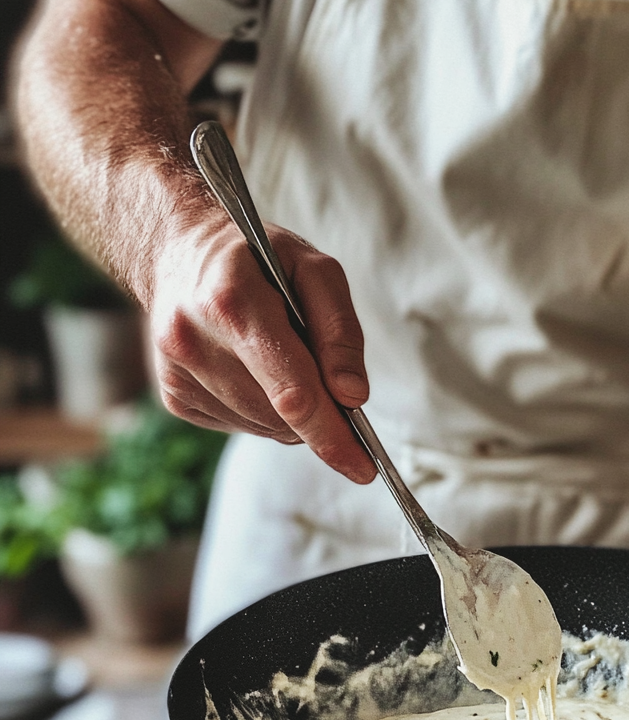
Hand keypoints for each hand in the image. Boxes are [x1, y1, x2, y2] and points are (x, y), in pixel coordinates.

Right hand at [147, 218, 376, 482]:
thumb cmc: (257, 258)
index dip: (332, 434)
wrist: (178, 251)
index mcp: (233, 302)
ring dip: (292, 414)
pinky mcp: (174, 396)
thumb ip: (340, 331)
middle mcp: (193, 340)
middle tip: (335, 391)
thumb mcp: (313, 269)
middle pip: (279, 415)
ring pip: (263, 427)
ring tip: (286, 363)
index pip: (292, 391)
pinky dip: (264, 411)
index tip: (364, 467)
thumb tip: (353, 396)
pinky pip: (241, 426)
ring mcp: (177, 373)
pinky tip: (256, 372)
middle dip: (321, 417)